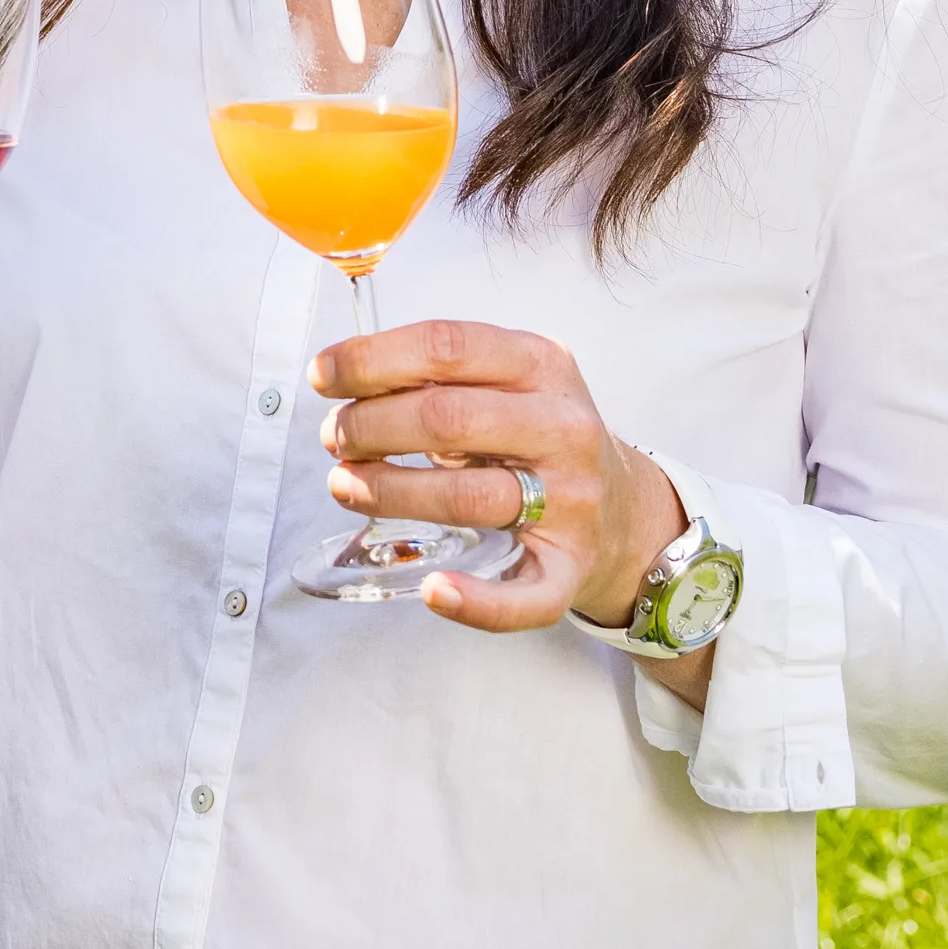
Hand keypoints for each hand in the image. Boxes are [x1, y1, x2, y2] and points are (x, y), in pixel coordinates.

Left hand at [314, 319, 684, 636]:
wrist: (624, 509)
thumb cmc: (540, 438)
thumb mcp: (510, 379)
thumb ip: (443, 372)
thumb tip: (345, 375)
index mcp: (543, 365)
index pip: (447, 347)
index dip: (372, 359)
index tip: (324, 375)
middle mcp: (563, 428)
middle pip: (446, 420)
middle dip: (369, 426)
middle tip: (335, 437)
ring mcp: (572, 501)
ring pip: (466, 498)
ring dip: (388, 493)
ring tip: (345, 485)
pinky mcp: (570, 568)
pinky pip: (523, 595)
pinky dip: (474, 602)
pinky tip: (434, 589)